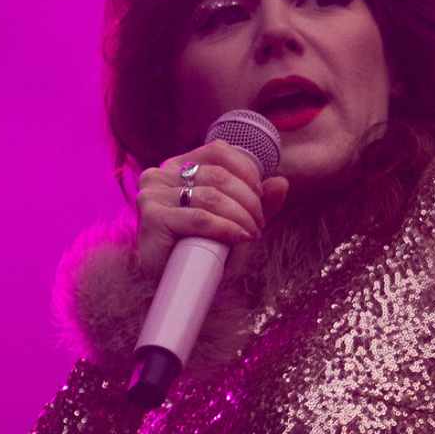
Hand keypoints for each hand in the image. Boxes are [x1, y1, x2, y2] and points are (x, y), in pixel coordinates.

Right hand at [132, 140, 289, 275]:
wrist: (167, 282)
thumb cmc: (197, 247)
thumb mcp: (231, 219)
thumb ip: (255, 202)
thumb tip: (282, 182)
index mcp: (176, 166)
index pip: (218, 151)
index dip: (246, 171)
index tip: (260, 195)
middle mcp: (160, 174)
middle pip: (218, 176)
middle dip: (248, 200)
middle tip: (259, 223)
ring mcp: (153, 194)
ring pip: (211, 197)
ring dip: (241, 216)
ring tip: (251, 233)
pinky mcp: (152, 218)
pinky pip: (200, 218)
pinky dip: (226, 228)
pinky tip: (240, 237)